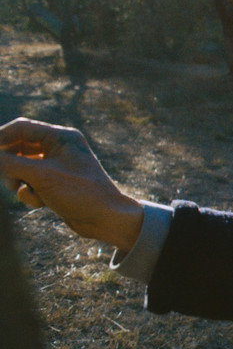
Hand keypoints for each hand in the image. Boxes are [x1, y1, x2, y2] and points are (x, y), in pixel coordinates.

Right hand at [0, 118, 142, 251]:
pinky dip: (30, 193)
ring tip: (24, 190)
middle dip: (8, 164)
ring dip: (18, 181)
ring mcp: (58, 167)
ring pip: (22, 168)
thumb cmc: (80, 193)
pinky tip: (40, 203)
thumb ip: (9, 163)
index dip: (0, 139)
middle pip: (19, 148)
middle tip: (6, 178)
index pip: (21, 128)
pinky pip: (31, 184)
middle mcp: (60, 148)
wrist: (106, 219)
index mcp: (62, 137)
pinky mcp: (56, 184)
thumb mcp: (41, 176)